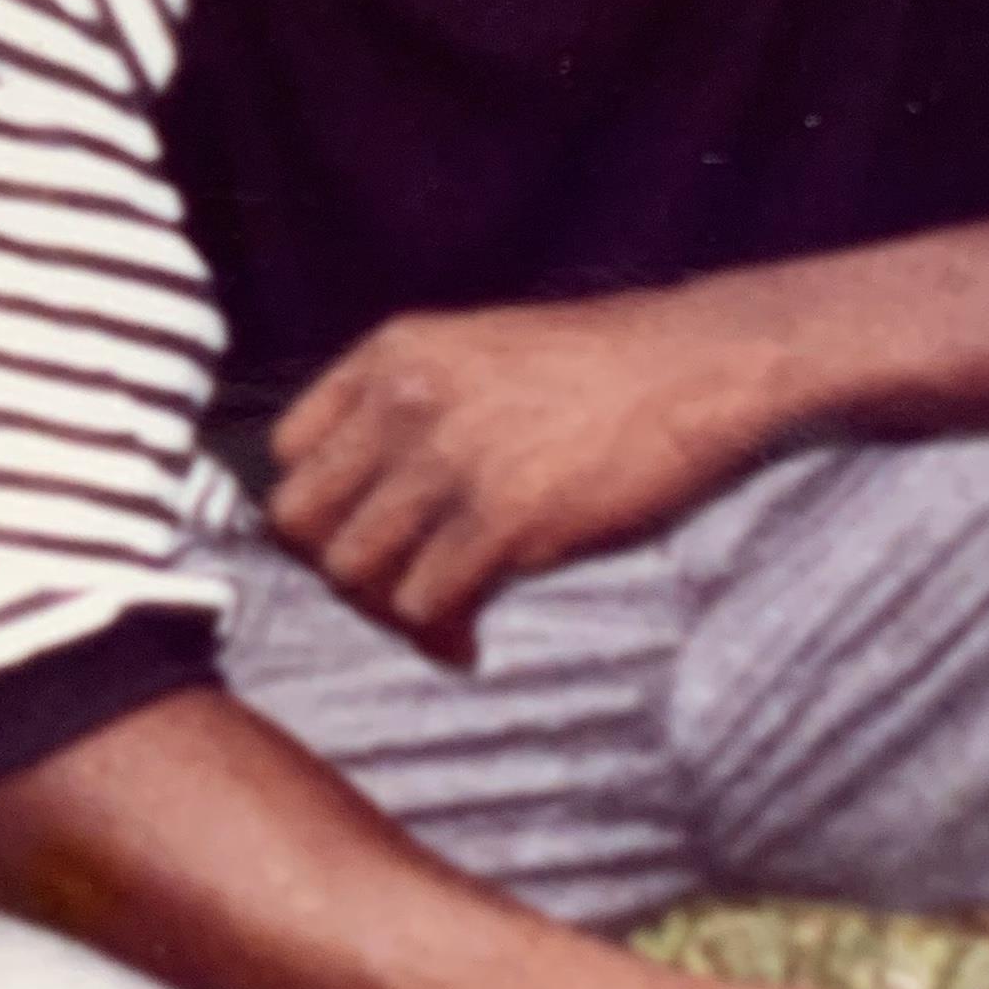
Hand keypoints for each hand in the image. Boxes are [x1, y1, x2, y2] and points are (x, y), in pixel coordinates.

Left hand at [267, 289, 766, 656]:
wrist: (700, 366)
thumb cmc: (604, 368)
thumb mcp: (480, 350)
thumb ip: (412, 401)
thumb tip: (364, 487)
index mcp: (393, 354)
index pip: (288, 452)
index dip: (318, 508)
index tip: (358, 536)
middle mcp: (405, 402)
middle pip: (304, 520)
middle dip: (339, 567)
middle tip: (391, 589)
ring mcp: (450, 460)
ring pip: (354, 571)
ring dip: (389, 609)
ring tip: (436, 618)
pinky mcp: (503, 518)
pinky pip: (424, 603)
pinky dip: (440, 634)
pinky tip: (471, 637)